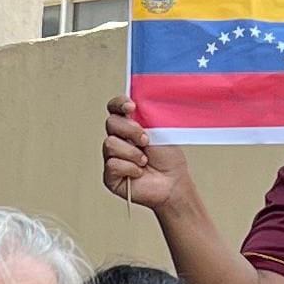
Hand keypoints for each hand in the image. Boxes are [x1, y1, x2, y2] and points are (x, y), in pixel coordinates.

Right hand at [101, 96, 193, 213]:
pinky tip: (139, 172)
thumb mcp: (160, 129)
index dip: (119, 104)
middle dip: (130, 130)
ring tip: (144, 160)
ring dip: (132, 153)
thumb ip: (145, 115)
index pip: (114, 107)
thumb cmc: (168, 158)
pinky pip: (112, 164)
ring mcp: (112, 157)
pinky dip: (130, 168)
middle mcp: (118, 139)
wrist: (173, 182)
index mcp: (129, 125)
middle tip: (146, 140)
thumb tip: (135, 102)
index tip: (131, 107)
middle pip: (111, 123)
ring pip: (110, 144)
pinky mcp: (110, 176)